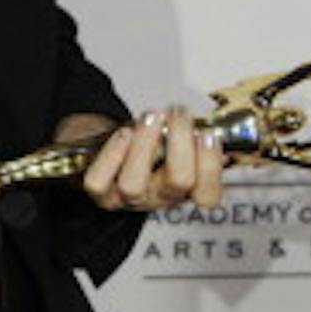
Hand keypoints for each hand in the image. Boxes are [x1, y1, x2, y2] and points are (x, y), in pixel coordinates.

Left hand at [79, 107, 225, 212]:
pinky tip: (123, 133)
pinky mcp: (100, 192)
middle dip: (180, 140)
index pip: (208, 195)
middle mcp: (158, 198)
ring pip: (134, 184)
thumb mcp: (176, 140)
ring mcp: (127, 198)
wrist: (110, 148)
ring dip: (144, 144)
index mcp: (184, 189)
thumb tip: (208, 121)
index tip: (207, 134)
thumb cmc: (148, 144)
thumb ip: (193, 135)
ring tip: (150, 117)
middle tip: (178, 113)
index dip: (211, 166)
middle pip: (177, 182)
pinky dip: (112, 153)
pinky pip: (100, 181)